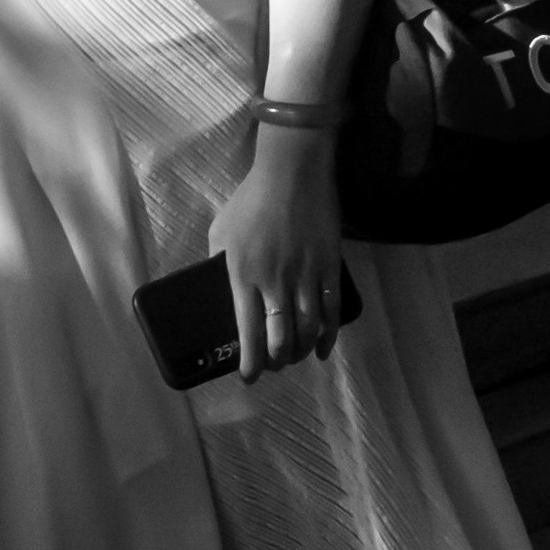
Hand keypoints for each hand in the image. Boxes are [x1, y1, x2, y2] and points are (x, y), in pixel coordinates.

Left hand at [210, 105, 348, 379]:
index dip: (250, 362)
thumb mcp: (221, 230)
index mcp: (243, 276)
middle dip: (278, 361)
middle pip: (280, 338)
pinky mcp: (329, 267)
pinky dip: (329, 336)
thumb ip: (218, 261)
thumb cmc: (251, 199)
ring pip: (307, 330)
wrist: (293, 173)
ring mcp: (305, 276)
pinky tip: (323, 349)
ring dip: (302, 351)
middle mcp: (275, 283)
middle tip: (275, 365)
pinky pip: (332, 311)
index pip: (247, 333)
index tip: (249, 376)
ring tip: (296, 357)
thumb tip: (217, 281)